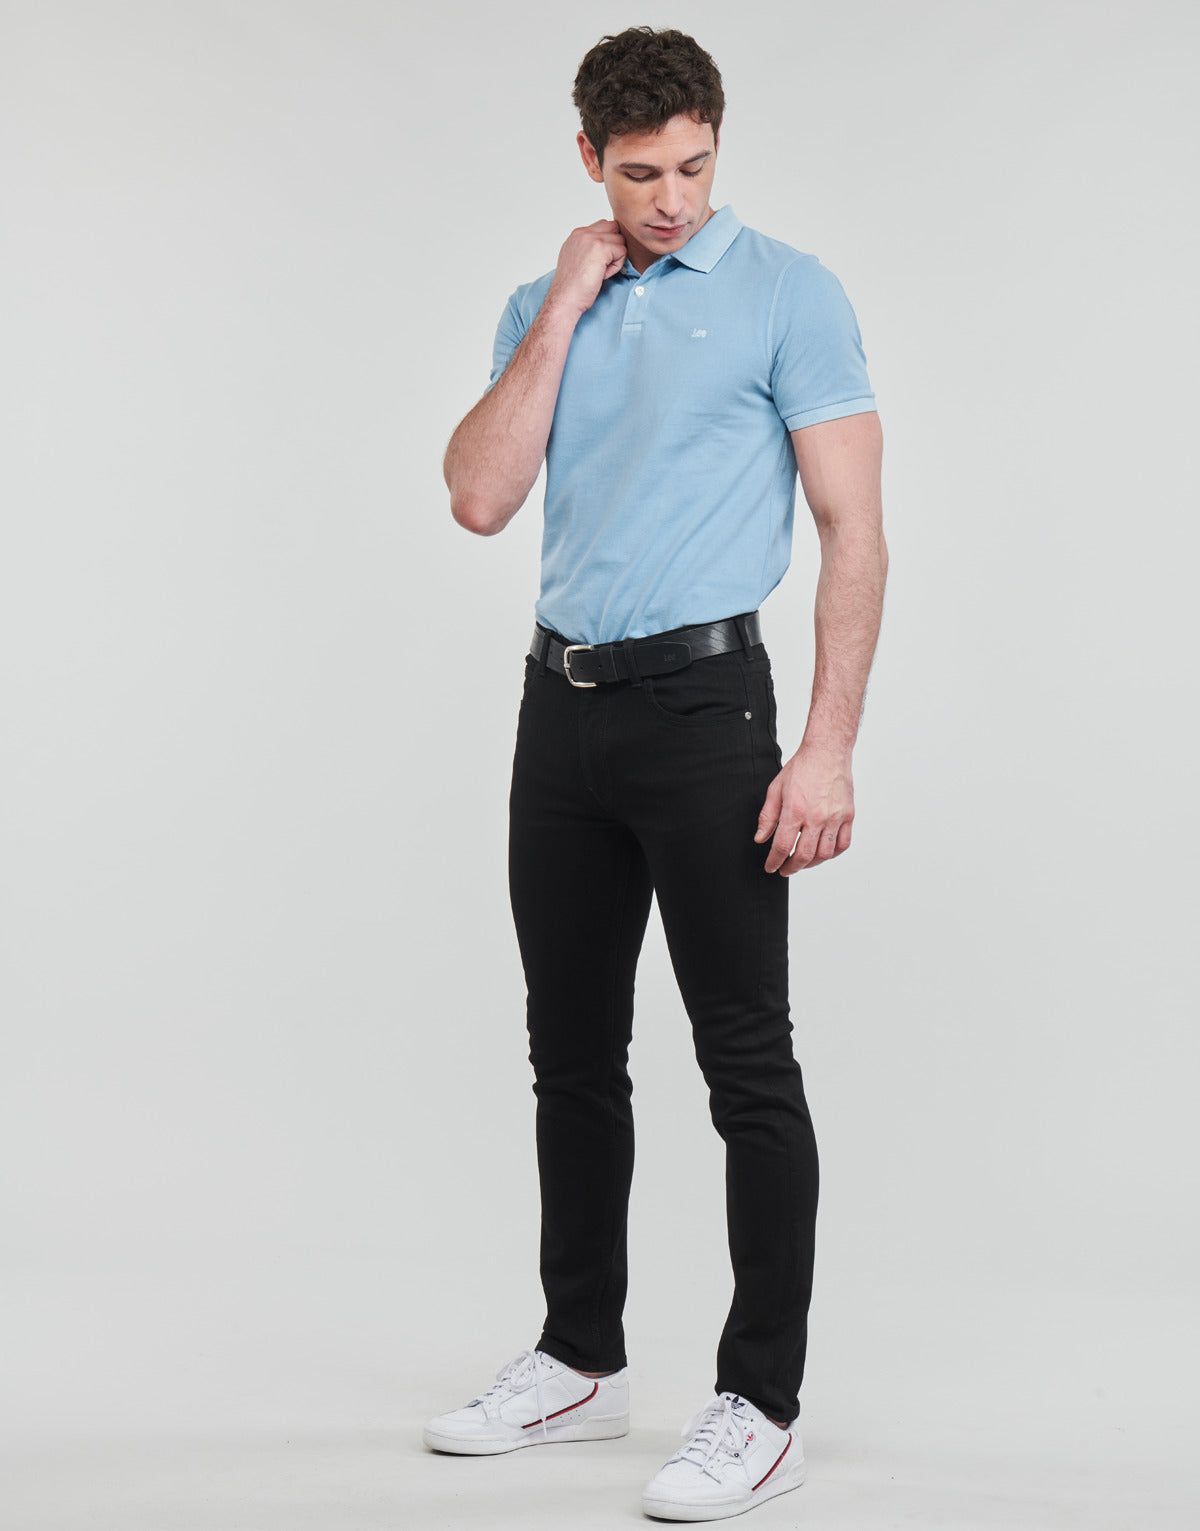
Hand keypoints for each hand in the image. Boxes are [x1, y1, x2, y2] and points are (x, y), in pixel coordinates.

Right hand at [546, 220, 627, 317]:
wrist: (565, 298)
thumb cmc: (571, 286)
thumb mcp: (575, 258)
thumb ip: (588, 247)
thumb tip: (605, 246)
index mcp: (577, 234)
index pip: (603, 225)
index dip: (607, 243)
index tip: (598, 261)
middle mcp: (583, 232)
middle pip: (614, 227)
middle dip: (614, 245)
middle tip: (603, 264)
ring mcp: (592, 238)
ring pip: (620, 240)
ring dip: (615, 258)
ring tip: (601, 271)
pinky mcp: (601, 248)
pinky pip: (622, 251)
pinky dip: (616, 266)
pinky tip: (603, 275)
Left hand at [754, 743, 853, 874]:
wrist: (827, 752)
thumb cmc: (801, 768)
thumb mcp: (775, 789)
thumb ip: (768, 816)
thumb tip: (760, 838)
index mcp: (795, 810)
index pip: (783, 846)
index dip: (774, 861)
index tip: (771, 867)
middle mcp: (817, 817)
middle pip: (804, 855)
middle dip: (791, 867)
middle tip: (785, 869)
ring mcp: (835, 817)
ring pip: (825, 854)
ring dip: (811, 864)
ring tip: (802, 862)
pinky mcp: (848, 815)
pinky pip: (843, 843)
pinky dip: (832, 853)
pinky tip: (822, 853)